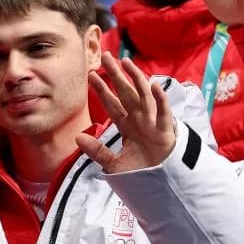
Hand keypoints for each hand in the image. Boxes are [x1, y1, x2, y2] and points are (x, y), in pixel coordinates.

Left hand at [76, 53, 175, 173]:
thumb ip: (97, 151)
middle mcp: (140, 120)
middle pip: (126, 93)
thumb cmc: (142, 173)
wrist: (163, 186)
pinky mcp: (166, 131)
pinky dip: (160, 99)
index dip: (102, 89)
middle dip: (117, 75)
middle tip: (106, 56)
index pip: (112, 104)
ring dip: (136, 79)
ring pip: (144, 96)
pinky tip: (153, 85)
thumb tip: (78, 137)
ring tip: (126, 62)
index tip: (91, 75)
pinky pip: (163, 113)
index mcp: (127, 126)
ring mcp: (153, 123)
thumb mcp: (114, 164)